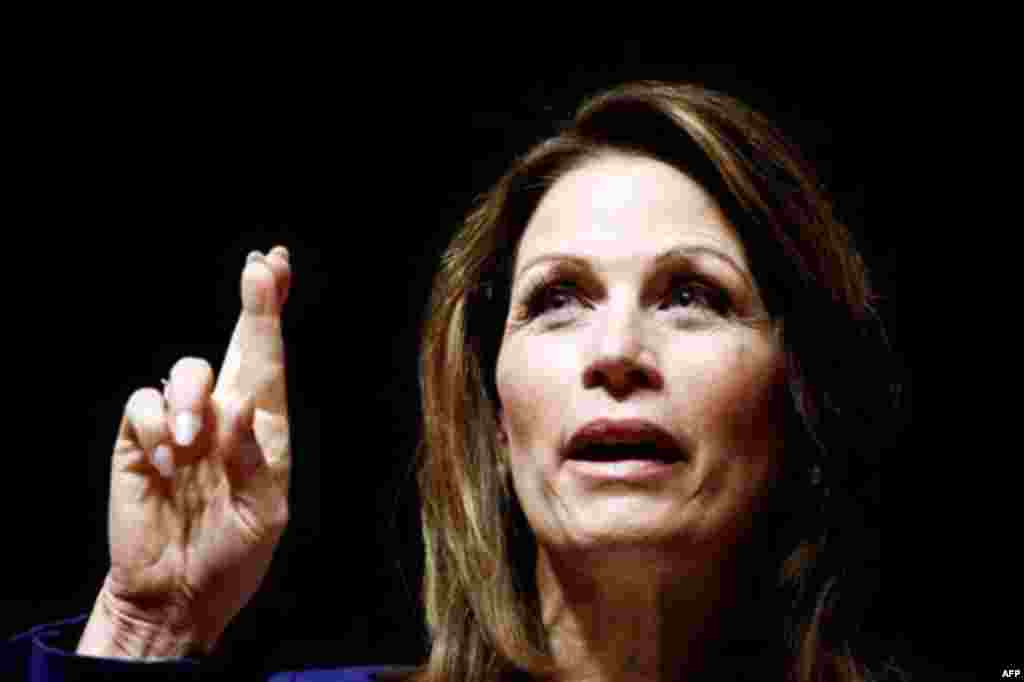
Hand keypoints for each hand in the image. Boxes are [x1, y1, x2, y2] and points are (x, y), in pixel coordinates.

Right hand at [78, 246, 291, 658]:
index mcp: (262, 430)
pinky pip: (143, 407)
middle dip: (253, 304)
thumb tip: (241, 404)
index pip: (269, 362)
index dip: (271, 313)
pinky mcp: (140, 441)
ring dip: (191, 400)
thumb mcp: (263, 517)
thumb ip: (255, 461)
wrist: (177, 595)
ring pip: (184, 371)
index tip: (276, 265)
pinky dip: (156, 429)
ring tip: (191, 445)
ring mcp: (180, 426)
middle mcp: (223, 416)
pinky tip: (165, 465)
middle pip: (235, 345)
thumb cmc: (232, 555)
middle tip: (262, 270)